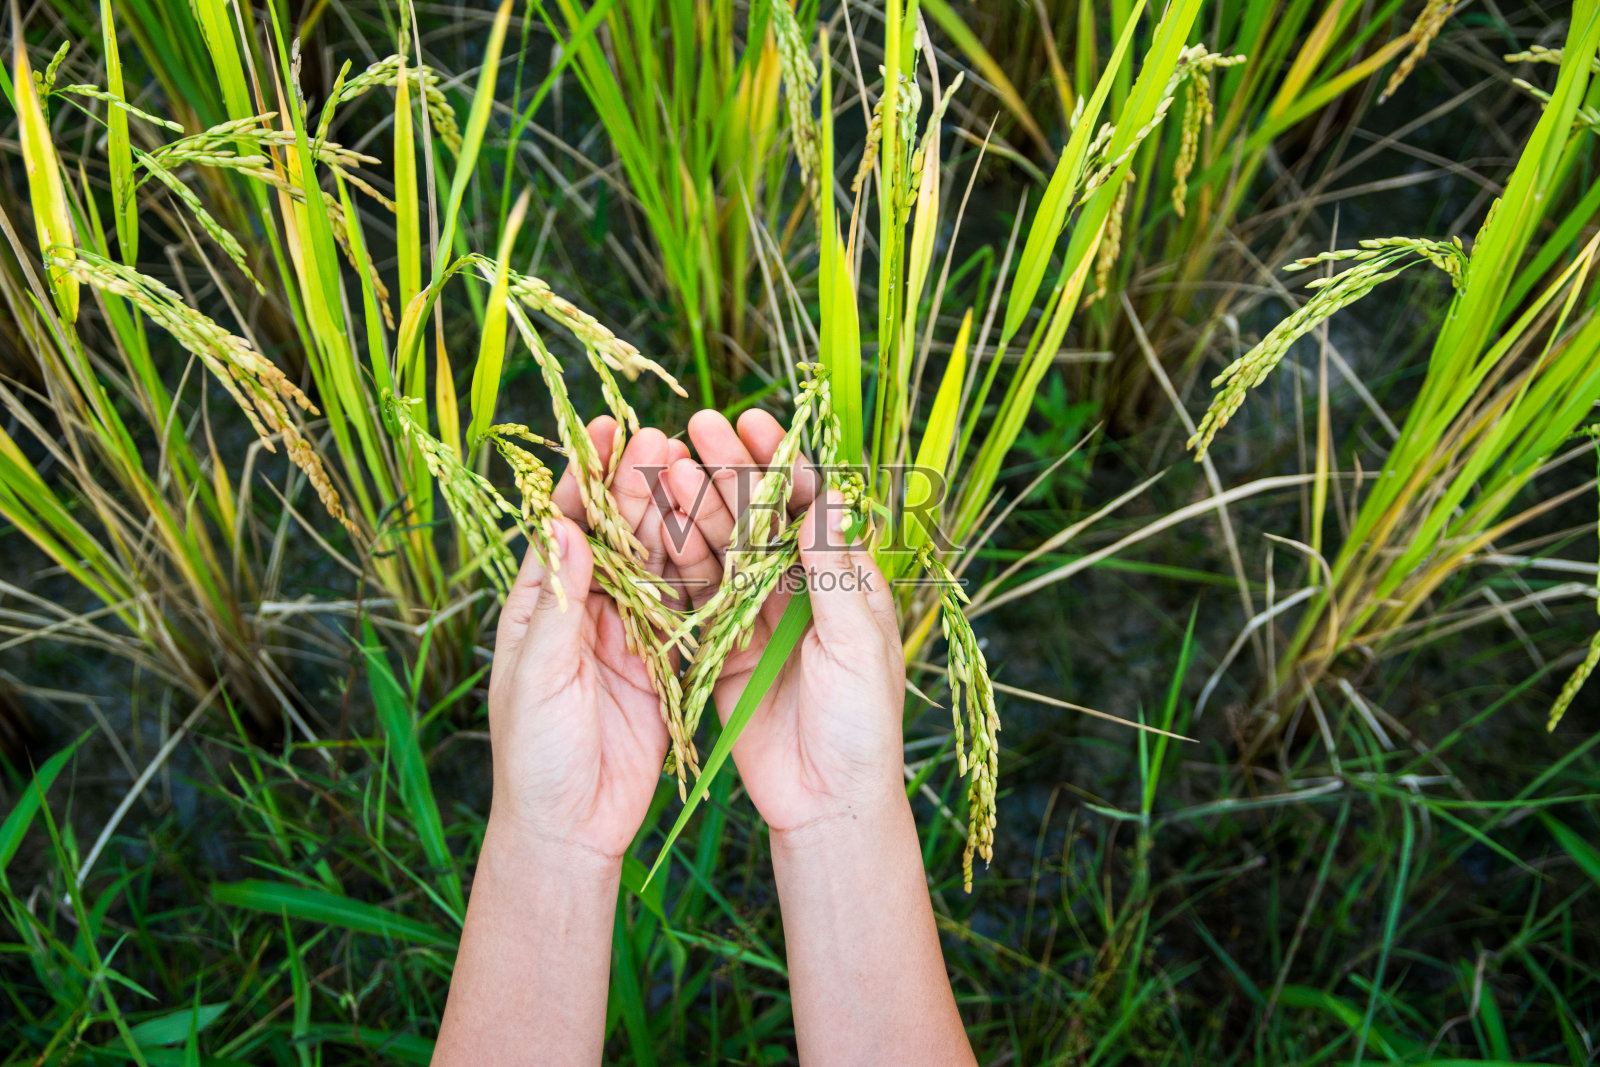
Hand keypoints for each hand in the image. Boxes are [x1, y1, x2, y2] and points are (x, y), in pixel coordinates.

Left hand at [486, 419, 687, 860]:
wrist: (572, 828)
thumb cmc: (536, 757)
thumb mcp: (538, 679)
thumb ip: (559, 607)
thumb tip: (569, 527)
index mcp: (542, 605)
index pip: (565, 526)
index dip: (587, 477)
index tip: (609, 429)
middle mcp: (586, 610)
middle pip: (617, 534)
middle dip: (639, 486)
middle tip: (666, 437)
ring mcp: (629, 634)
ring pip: (658, 564)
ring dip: (677, 518)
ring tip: (702, 469)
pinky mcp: (667, 663)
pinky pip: (691, 609)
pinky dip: (708, 572)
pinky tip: (732, 534)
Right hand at [661, 410, 906, 833]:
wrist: (827, 804)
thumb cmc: (862, 726)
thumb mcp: (857, 646)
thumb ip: (836, 574)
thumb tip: (824, 496)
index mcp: (845, 578)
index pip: (809, 504)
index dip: (779, 461)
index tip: (750, 422)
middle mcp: (800, 587)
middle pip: (758, 515)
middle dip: (728, 471)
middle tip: (694, 428)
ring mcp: (757, 616)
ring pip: (720, 548)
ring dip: (693, 507)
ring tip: (661, 465)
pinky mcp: (721, 650)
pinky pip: (693, 596)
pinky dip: (672, 562)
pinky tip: (647, 525)